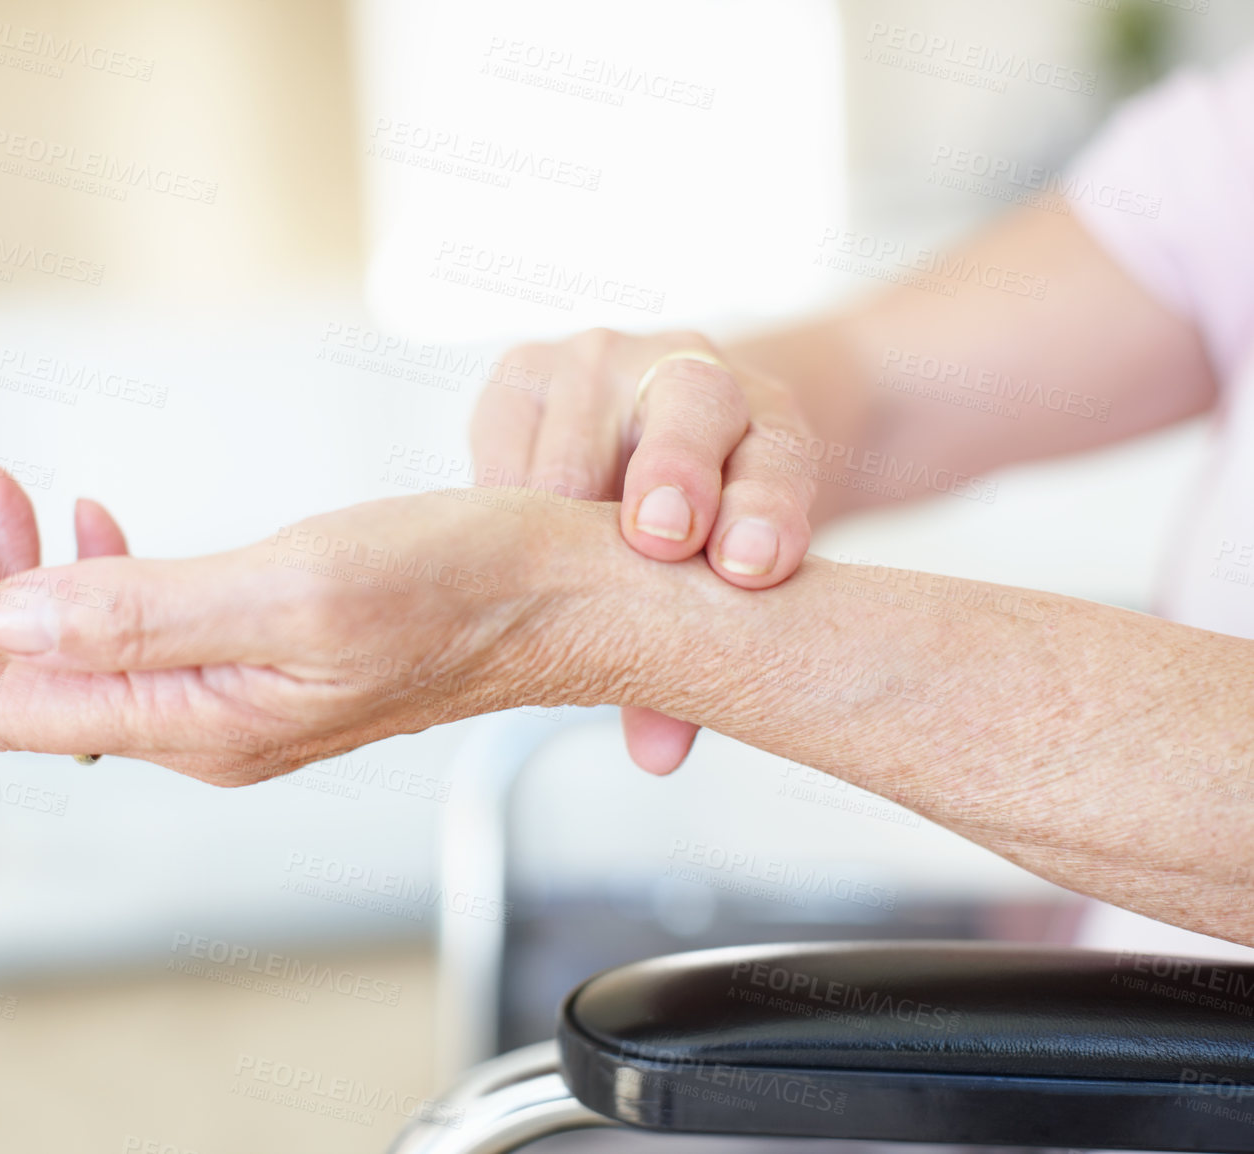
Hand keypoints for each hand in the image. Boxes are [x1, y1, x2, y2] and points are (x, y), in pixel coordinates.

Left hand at [0, 465, 613, 783]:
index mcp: (197, 719)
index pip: (2, 696)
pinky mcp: (260, 664)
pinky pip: (135, 632)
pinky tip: (89, 525)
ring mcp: (229, 699)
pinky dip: (91, 572)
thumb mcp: (296, 588)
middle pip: (21, 677)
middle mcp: (201, 724)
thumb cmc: (468, 588)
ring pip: (74, 650)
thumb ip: (139, 613)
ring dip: (15, 573)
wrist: (573, 598)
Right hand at [471, 328, 815, 773]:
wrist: (664, 417)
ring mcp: (603, 361)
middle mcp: (692, 371)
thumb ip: (693, 656)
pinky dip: (496, 505)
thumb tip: (655, 753)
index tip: (751, 569)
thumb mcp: (724, 574)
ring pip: (581, 438)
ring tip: (548, 578)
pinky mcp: (522, 372)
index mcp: (770, 420)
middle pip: (690, 419)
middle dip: (674, 479)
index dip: (766, 515)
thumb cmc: (705, 505)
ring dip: (562, 513)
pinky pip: (499, 443)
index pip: (781, 462)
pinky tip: (494, 547)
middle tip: (659, 538)